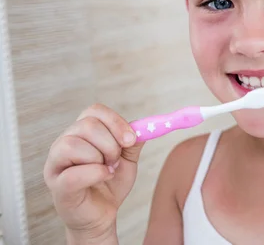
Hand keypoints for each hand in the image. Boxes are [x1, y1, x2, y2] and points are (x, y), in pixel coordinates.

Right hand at [44, 104, 144, 241]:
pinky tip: (105, 177)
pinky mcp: (57, 185)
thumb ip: (133, 142)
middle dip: (111, 143)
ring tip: (107, 169)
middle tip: (116, 160)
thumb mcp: (128, 159)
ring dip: (100, 157)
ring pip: (73, 144)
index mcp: (80, 133)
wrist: (103, 214)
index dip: (115, 122)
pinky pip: (73, 173)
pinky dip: (95, 174)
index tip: (131, 139)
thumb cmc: (110, 184)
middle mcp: (63, 144)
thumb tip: (145, 126)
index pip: (93, 111)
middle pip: (87, 125)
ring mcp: (56, 164)